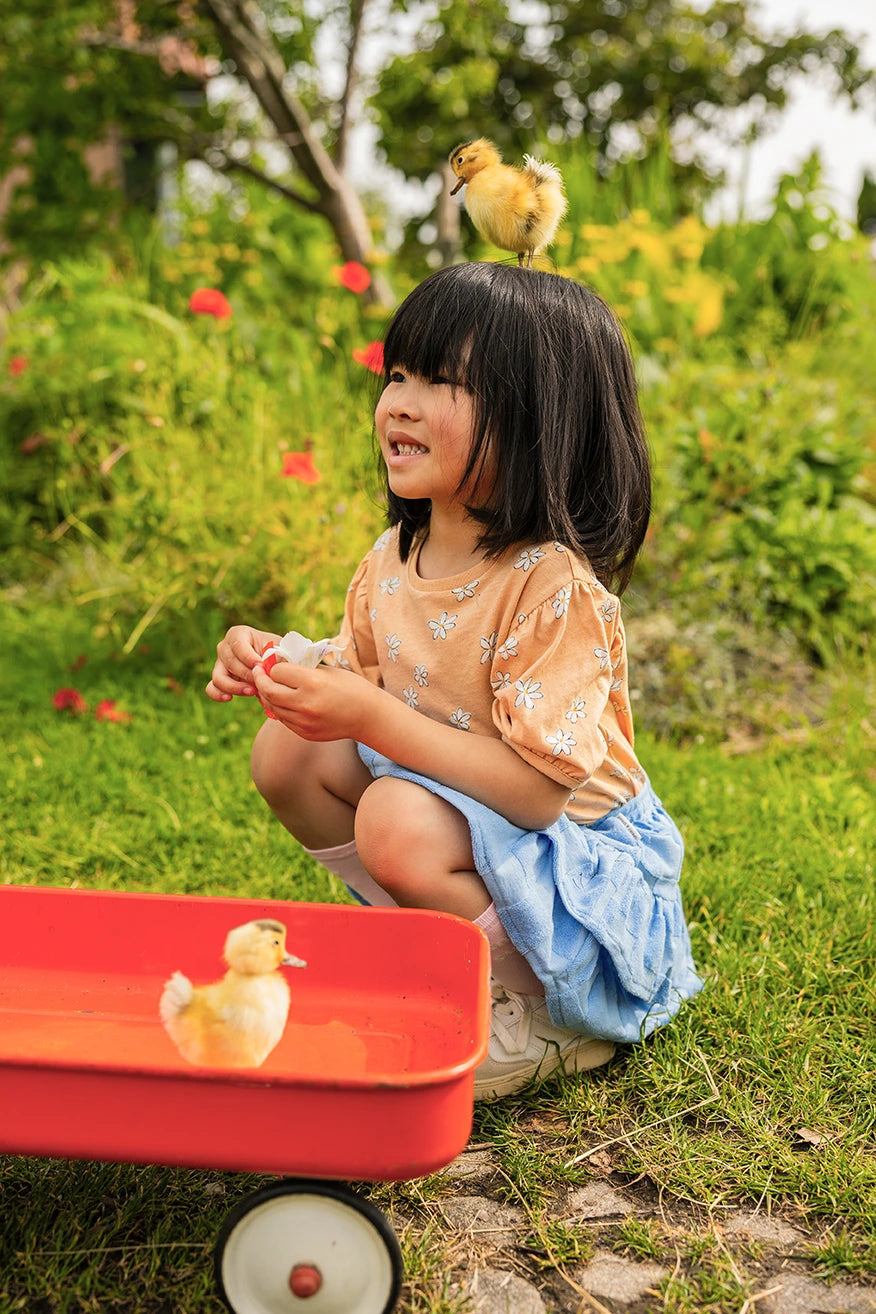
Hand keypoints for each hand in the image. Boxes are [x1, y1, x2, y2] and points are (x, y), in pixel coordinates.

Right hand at [206, 624, 279, 702]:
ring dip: (235, 686)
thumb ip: (274, 656)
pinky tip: (230, 698)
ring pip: (219, 677)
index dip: (249, 657)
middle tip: (261, 683)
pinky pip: (211, 688)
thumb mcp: (279, 650)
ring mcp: (219, 664)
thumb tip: (267, 667)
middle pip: (230, 662)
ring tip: (252, 691)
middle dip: (246, 674)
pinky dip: (218, 694)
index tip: (261, 666)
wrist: (274, 665)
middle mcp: (225, 647)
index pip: (239, 645)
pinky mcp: (218, 679)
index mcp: (238, 634)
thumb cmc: (277, 654)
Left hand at [252, 661, 375, 741]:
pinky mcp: (304, 733)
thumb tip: (277, 666)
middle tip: (258, 673)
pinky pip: (283, 719)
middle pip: (268, 690)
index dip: (274, 666)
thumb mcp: (327, 671)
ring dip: (267, 696)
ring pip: (272, 707)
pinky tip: (283, 701)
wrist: (368, 716)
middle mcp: (304, 703)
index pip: (277, 672)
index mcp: (311, 682)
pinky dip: (279, 709)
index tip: (272, 664)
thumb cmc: (350, 687)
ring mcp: (303, 721)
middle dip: (261, 680)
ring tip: (268, 687)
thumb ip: (302, 669)